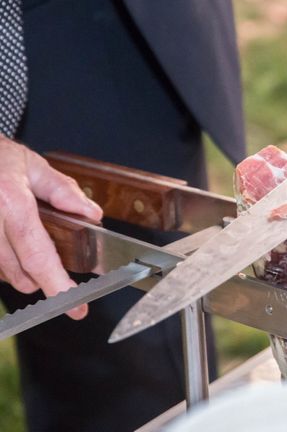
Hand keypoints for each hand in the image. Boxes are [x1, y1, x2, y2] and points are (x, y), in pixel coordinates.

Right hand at [0, 138, 101, 318]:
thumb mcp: (32, 165)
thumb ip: (63, 190)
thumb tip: (92, 214)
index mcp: (10, 201)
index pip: (37, 253)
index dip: (58, 284)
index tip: (76, 306)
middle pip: (19, 271)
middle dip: (42, 279)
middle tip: (59, 276)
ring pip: (1, 272)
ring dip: (20, 272)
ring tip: (32, 253)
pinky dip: (4, 263)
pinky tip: (12, 247)